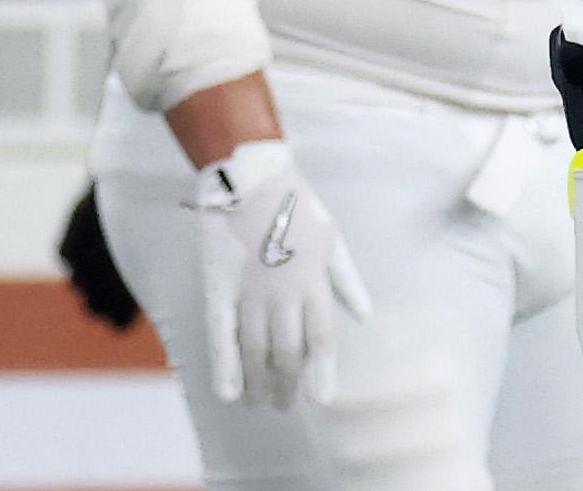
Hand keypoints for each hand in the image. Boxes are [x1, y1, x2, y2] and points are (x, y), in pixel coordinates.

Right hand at [194, 139, 372, 407]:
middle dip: (287, 384)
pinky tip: (227, 394)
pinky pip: (221, 335)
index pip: (321, 337)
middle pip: (286, 352)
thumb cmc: (297, 206)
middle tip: (284, 405)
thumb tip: (364, 316)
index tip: (321, 399)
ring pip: (254, 350)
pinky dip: (224, 366)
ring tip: (259, 403)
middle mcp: (283, 292)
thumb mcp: (334, 238)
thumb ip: (347, 281)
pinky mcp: (218, 289)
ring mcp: (249, 292)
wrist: (251, 178)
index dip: (321, 372)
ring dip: (258, 382)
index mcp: (314, 279)